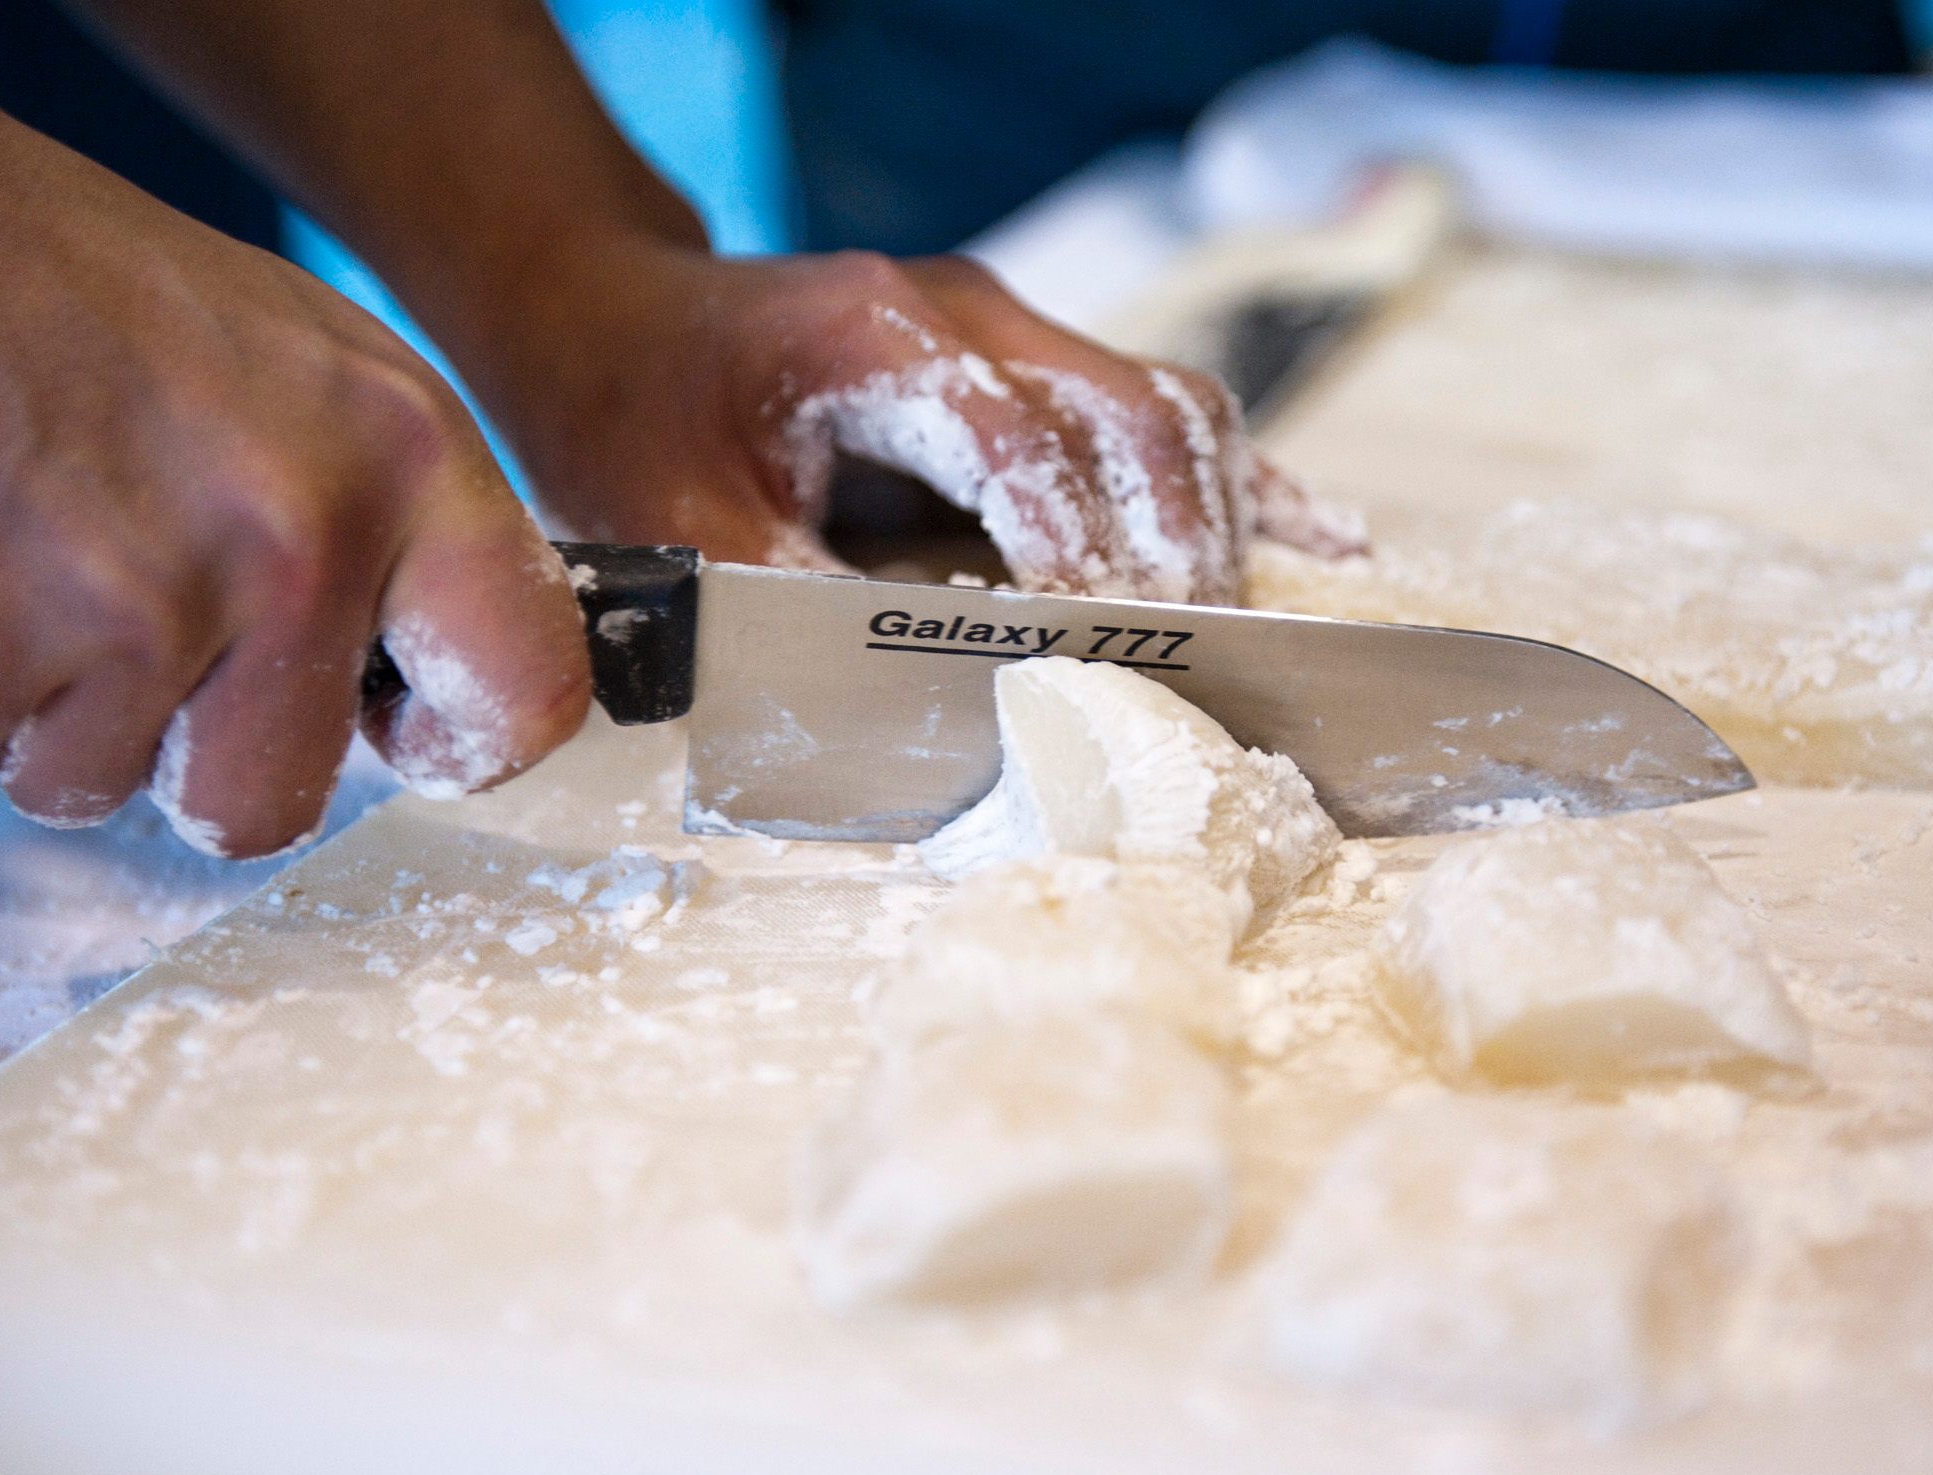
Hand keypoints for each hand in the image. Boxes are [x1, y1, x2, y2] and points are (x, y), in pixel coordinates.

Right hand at [0, 64, 589, 855]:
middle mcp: (294, 538)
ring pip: (90, 788)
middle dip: (183, 753)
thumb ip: (403, 530)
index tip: (399, 729)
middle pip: (267, 807)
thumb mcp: (318, 374)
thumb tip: (443, 688)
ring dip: (43, 709)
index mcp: (407, 457)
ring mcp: (129, 601)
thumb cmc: (102, 300)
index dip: (458, 743)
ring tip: (27, 552)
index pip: (528, 692)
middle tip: (129, 622)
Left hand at [470, 241, 1365, 604]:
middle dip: (1169, 550)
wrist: (614, 321)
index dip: (1073, 551)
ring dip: (1211, 521)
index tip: (1103, 648)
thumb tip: (918, 707)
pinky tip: (1318, 539)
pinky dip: (1241, 482)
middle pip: (1129, 414)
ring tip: (1221, 634)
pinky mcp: (1034, 356)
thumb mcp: (684, 529)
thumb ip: (792, 608)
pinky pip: (1165, 406)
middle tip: (1182, 668)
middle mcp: (965, 310)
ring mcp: (1010, 324)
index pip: (1020, 440)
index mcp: (877, 336)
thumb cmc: (636, 423)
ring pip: (1169, 404)